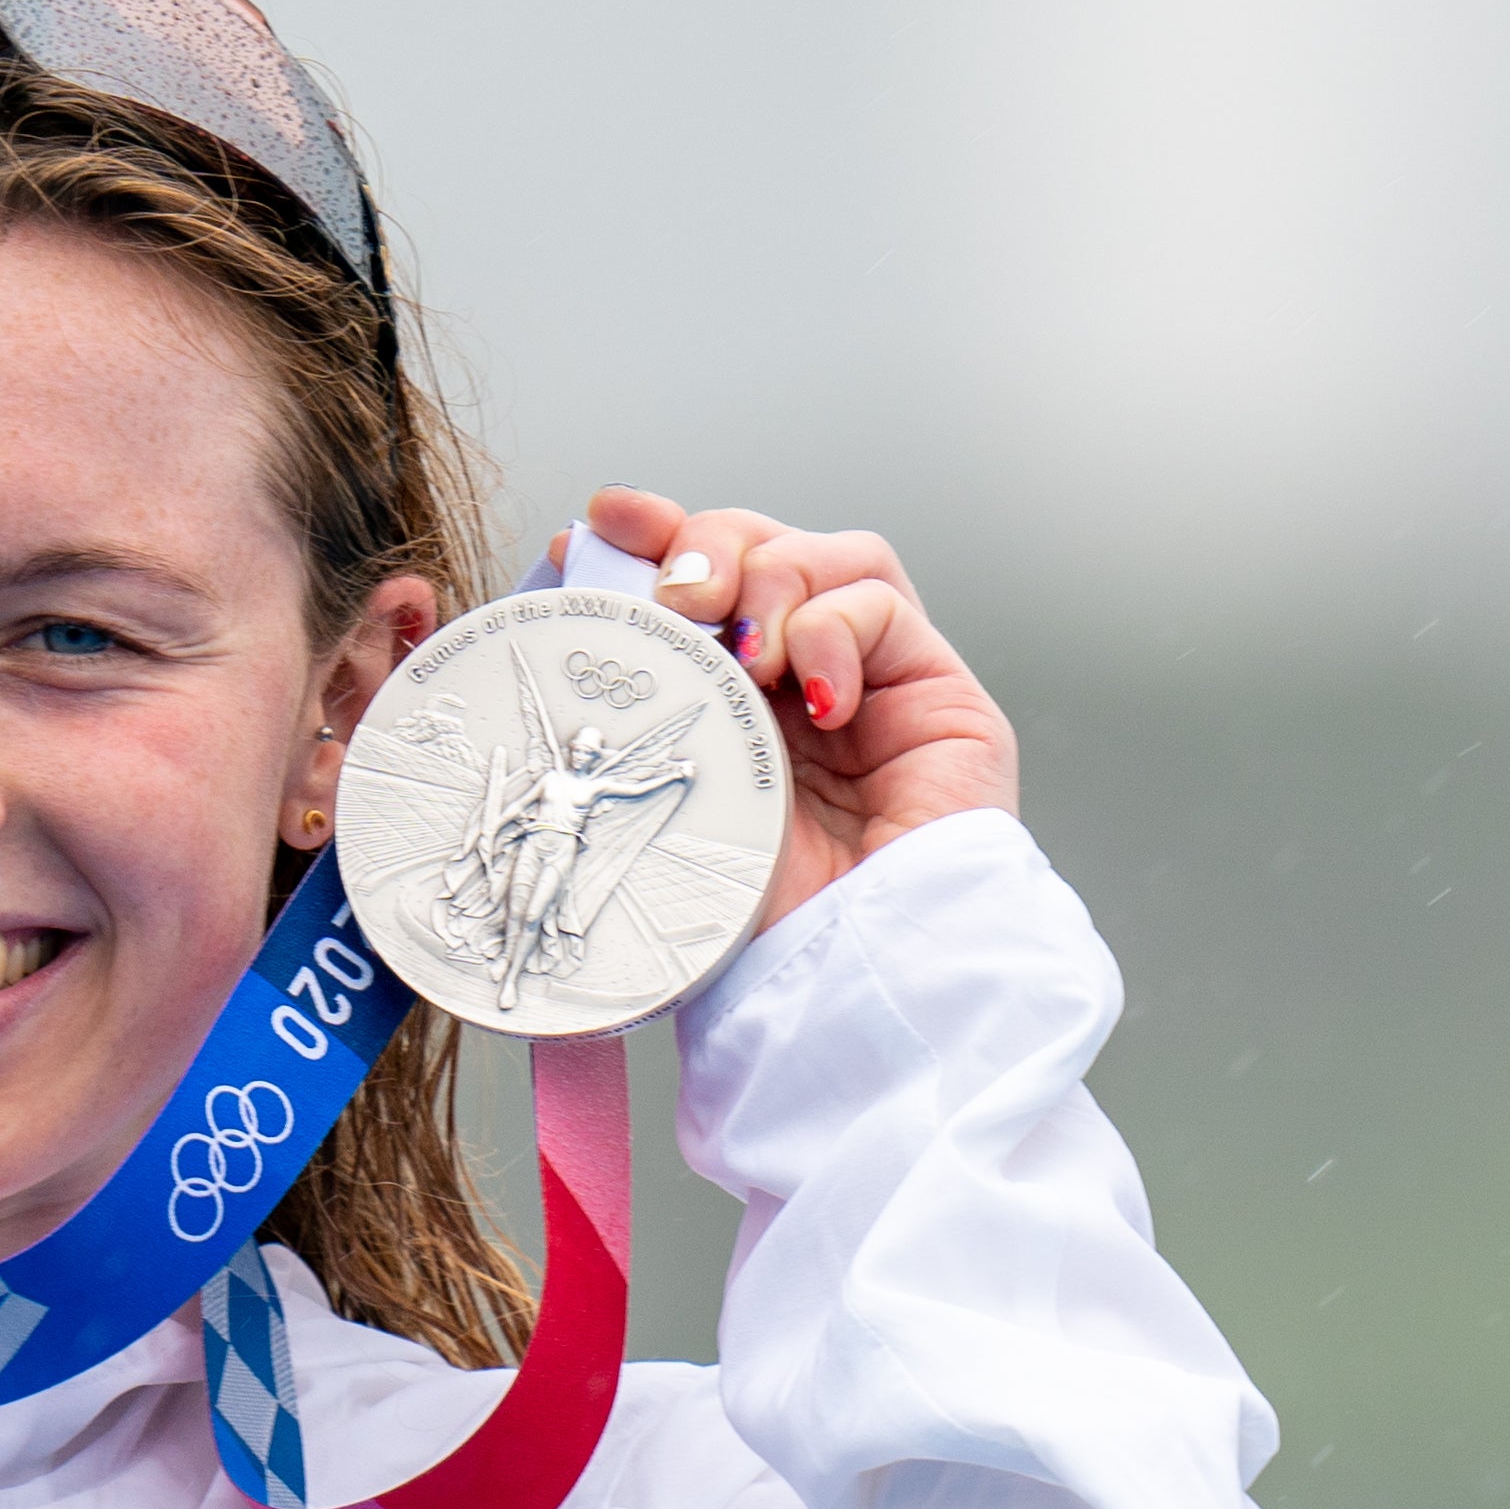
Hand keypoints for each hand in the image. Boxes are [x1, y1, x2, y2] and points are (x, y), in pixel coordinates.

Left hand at [562, 486, 1018, 932]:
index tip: (599, 523)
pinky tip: (814, 700)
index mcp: (728, 703)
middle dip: (708, 547)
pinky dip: (835, 630)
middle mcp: (799, 683)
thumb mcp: (657, 801)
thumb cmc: (746, 917)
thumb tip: (570, 622)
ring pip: (825, 555)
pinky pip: (881, 604)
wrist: (838, 985)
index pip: (696, 582)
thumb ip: (633, 715)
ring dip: (770, 580)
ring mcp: (872, 682)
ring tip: (745, 656)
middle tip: (674, 599)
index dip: (653, 535)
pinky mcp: (939, 693)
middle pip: (760, 547)